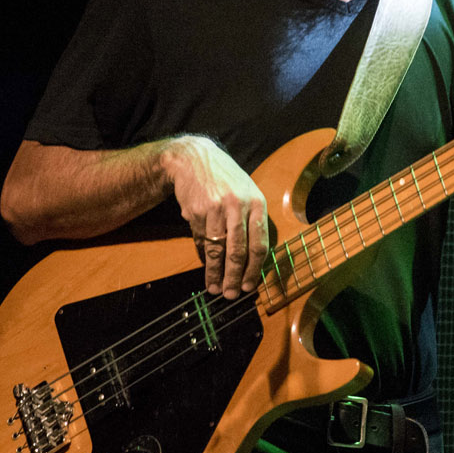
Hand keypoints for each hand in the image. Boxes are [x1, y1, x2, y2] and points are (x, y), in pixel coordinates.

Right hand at [161, 136, 269, 299]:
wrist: (194, 158)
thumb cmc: (226, 180)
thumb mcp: (248, 192)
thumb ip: (253, 221)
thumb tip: (254, 259)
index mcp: (257, 203)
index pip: (259, 244)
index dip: (254, 269)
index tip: (250, 285)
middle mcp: (238, 206)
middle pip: (238, 251)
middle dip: (235, 277)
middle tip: (232, 294)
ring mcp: (215, 209)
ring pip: (216, 250)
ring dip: (215, 273)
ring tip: (216, 288)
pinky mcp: (196, 212)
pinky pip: (201, 241)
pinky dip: (203, 257)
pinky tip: (205, 268)